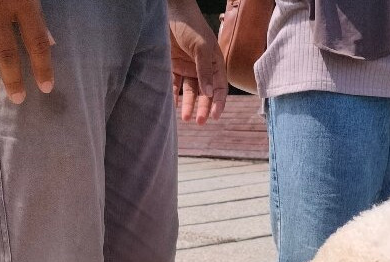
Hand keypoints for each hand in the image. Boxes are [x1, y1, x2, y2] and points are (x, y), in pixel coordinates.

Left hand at [168, 1, 226, 123]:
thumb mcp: (201, 47)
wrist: (169, 11)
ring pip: (190, 92)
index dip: (219, 102)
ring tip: (185, 118)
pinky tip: (173, 107)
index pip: (220, 87)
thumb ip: (205, 70)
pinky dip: (173, 96)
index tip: (215, 116)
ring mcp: (188, 68)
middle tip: (199, 122)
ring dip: (189, 105)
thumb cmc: (190, 25)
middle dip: (203, 108)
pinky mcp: (173, 67)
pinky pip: (174, 85)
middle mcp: (202, 68)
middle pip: (205, 93)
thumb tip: (210, 93)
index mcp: (215, 63)